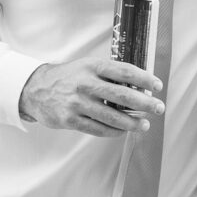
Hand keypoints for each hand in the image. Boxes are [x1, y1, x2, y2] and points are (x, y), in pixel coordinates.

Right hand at [18, 59, 163, 136]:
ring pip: (112, 116)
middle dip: (144, 103)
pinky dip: (114, 131)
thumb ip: (110, 73)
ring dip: (132, 122)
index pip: (124, 71)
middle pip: (121, 95)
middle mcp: (86, 83)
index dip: (144, 79)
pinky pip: (98, 128)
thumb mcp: (88, 66)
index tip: (158, 86)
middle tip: (159, 108)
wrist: (36, 89)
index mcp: (93, 66)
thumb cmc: (70, 77)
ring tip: (145, 124)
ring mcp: (77, 103)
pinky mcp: (70, 120)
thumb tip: (140, 85)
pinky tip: (124, 131)